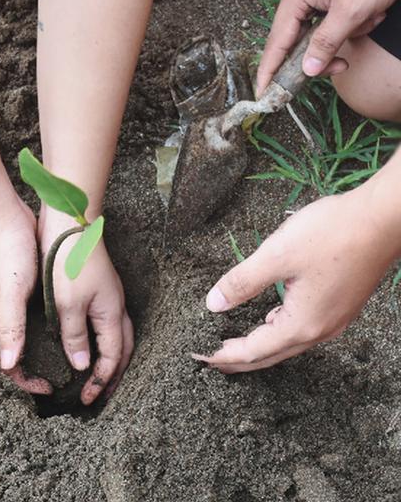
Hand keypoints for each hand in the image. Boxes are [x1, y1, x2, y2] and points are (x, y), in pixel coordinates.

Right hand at [0, 202, 49, 394]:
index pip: (5, 362)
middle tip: (57, 380)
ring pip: (18, 337)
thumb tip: (9, 364)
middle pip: (11, 354)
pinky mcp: (17, 288)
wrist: (0, 216)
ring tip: (59, 360)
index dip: (24, 380)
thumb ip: (10, 327)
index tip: (49, 389)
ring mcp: (6, 301)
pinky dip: (38, 331)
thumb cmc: (5, 253)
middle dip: (30, 371)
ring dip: (35, 353)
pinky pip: (25, 319)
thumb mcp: (10, 292)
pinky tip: (55, 328)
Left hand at [42, 209, 133, 404]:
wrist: (69, 219)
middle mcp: (114, 306)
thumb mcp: (66, 303)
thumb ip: (74, 336)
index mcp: (110, 313)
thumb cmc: (67, 260)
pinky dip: (100, 340)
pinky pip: (104, 322)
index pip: (113, 357)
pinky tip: (85, 342)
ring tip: (95, 377)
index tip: (87, 399)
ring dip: (109, 359)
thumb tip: (83, 367)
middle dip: (113, 376)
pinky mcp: (96, 287)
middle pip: (122, 349)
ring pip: (116, 335)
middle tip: (98, 396)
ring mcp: (107, 295)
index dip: (101, 381)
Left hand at [194, 186, 397, 372]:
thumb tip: (213, 304)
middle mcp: (321, 329)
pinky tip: (269, 320)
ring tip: (233, 345)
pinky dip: (279, 331)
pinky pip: (304, 329)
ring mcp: (335, 319)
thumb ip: (242, 282)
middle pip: (271, 355)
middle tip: (210, 362)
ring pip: (289, 343)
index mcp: (302, 324)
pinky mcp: (341, 305)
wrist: (382, 220)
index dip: (224, 355)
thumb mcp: (275, 256)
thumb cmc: (332, 234)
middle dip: (239, 360)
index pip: (254, 351)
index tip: (199, 358)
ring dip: (259, 347)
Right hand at [256, 0, 400, 93]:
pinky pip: (335, 11)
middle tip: (343, 63)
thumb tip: (307, 68)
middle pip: (302, 36)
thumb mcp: (352, 11)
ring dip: (349, 28)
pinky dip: (354, 16)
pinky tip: (373, 7)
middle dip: (328, 47)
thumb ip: (325, 43)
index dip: (270, 68)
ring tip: (372, 16)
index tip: (263, 92)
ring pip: (324, 25)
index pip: (277, 41)